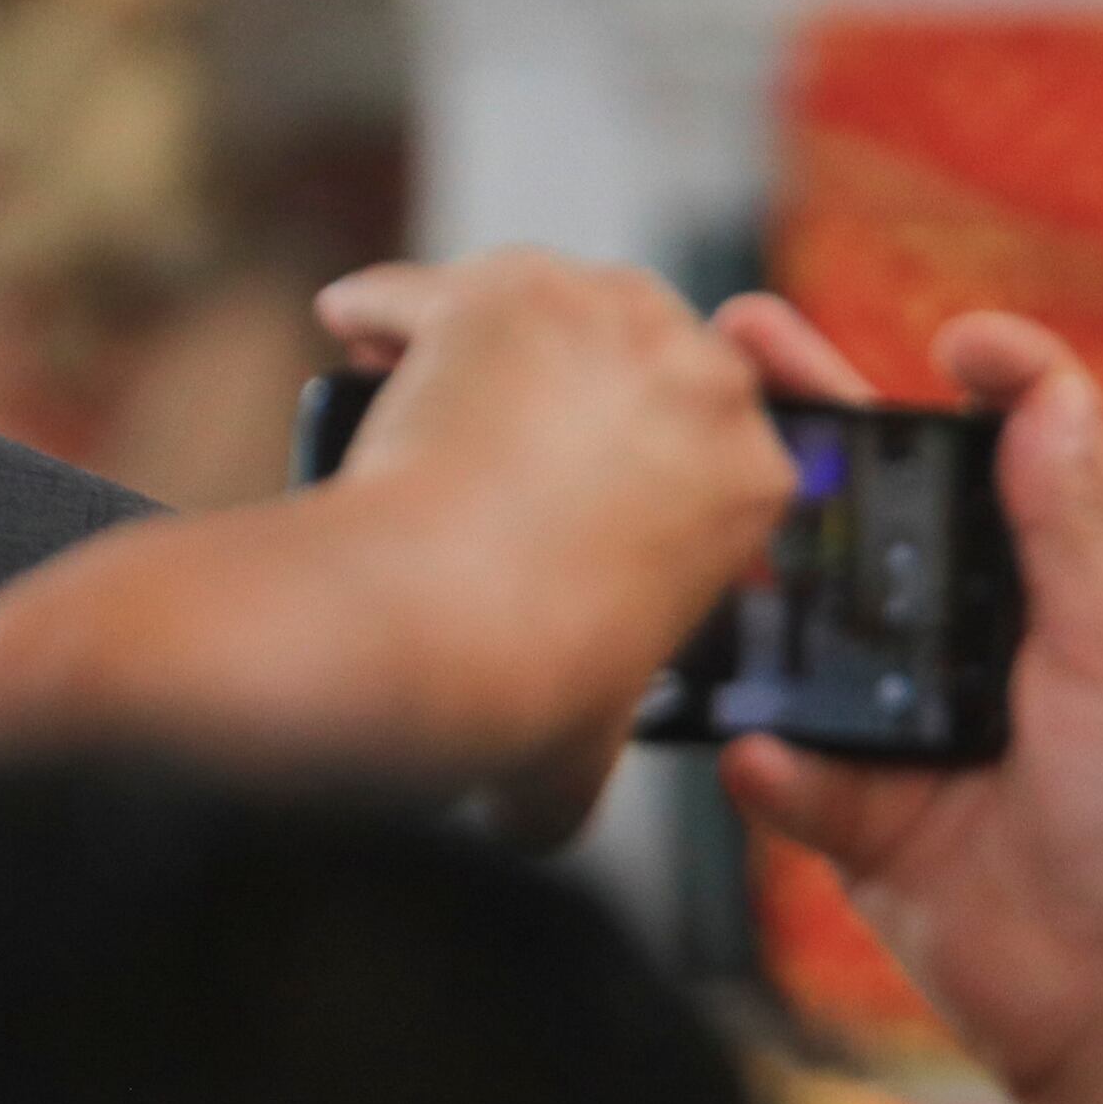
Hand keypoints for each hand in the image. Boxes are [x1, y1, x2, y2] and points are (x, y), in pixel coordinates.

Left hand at [0, 250, 786, 828]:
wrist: (437, 626)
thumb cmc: (520, 687)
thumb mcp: (584, 756)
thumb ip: (585, 766)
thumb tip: (533, 816)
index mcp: (753, 481)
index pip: (716, 438)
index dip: (646, 449)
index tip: (590, 471)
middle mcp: (698, 379)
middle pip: (639, 348)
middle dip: (579, 371)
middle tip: (503, 417)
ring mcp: (602, 319)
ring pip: (541, 294)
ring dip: (483, 321)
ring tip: (414, 366)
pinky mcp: (497, 292)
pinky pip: (424, 287)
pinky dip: (381, 306)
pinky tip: (349, 326)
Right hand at [713, 299, 1102, 1103]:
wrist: (1095, 993)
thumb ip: (1078, 530)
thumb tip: (1046, 394)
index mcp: (1044, 582)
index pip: (1014, 448)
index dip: (993, 378)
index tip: (956, 346)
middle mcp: (956, 629)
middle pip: (870, 498)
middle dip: (802, 411)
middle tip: (732, 336)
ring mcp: (886, 710)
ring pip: (796, 614)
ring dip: (741, 568)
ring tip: (688, 515)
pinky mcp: (837, 799)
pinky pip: (780, 763)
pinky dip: (774, 762)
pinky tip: (770, 755)